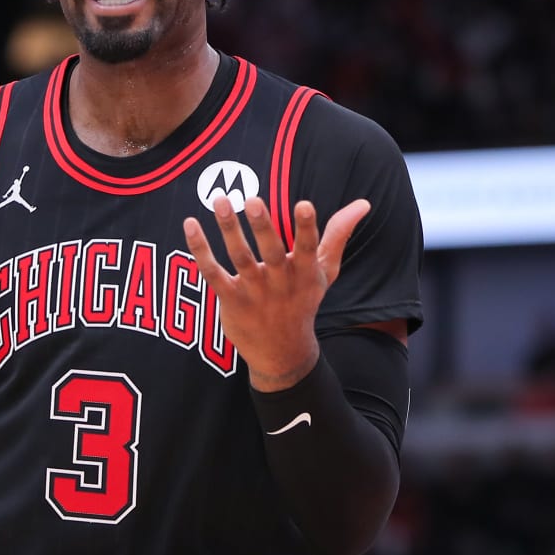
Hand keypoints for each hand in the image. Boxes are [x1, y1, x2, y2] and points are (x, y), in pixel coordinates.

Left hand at [182, 195, 368, 390]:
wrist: (282, 353)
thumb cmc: (303, 302)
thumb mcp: (325, 272)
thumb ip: (338, 235)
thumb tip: (363, 203)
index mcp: (304, 273)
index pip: (306, 248)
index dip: (306, 228)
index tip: (305, 205)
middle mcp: (279, 282)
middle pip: (270, 252)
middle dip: (263, 227)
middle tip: (252, 200)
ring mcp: (253, 291)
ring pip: (239, 258)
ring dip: (229, 230)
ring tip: (220, 201)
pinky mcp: (229, 299)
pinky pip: (212, 272)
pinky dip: (200, 250)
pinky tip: (190, 224)